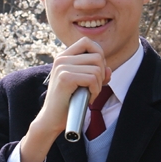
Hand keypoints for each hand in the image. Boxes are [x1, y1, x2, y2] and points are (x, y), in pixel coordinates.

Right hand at [19, 37, 110, 161]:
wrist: (52, 119)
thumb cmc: (68, 102)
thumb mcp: (83, 84)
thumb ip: (96, 74)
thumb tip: (108, 69)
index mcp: (64, 56)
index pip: (87, 42)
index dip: (98, 53)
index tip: (97, 71)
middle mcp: (61, 59)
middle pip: (97, 56)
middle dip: (101, 73)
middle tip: (94, 87)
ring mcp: (62, 67)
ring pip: (96, 69)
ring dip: (98, 85)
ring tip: (90, 94)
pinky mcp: (65, 78)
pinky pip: (92, 79)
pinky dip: (95, 91)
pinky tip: (88, 98)